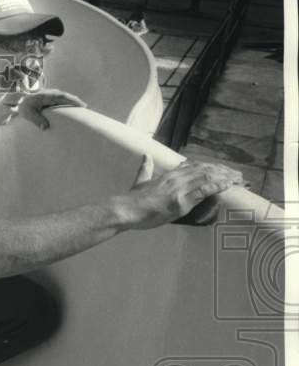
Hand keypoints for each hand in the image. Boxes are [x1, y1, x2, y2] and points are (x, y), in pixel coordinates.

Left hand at [12, 87, 86, 129]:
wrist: (18, 99)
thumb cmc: (24, 107)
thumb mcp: (28, 114)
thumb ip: (37, 120)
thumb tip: (46, 128)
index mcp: (47, 96)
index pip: (63, 97)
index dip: (72, 100)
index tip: (81, 105)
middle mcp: (51, 93)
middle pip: (66, 96)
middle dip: (76, 101)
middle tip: (85, 107)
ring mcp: (51, 93)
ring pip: (64, 96)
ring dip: (72, 101)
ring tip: (81, 108)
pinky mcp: (51, 96)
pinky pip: (61, 98)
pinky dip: (68, 101)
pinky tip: (72, 108)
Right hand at [119, 156, 245, 228]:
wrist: (126, 209)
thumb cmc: (132, 199)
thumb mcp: (140, 181)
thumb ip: (145, 169)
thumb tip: (146, 156)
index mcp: (169, 174)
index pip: (195, 166)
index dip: (212, 167)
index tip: (223, 170)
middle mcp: (177, 178)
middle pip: (205, 170)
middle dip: (224, 172)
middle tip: (238, 175)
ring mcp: (180, 189)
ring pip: (208, 178)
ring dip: (226, 178)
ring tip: (239, 180)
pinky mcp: (181, 201)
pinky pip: (204, 191)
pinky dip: (218, 186)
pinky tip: (228, 185)